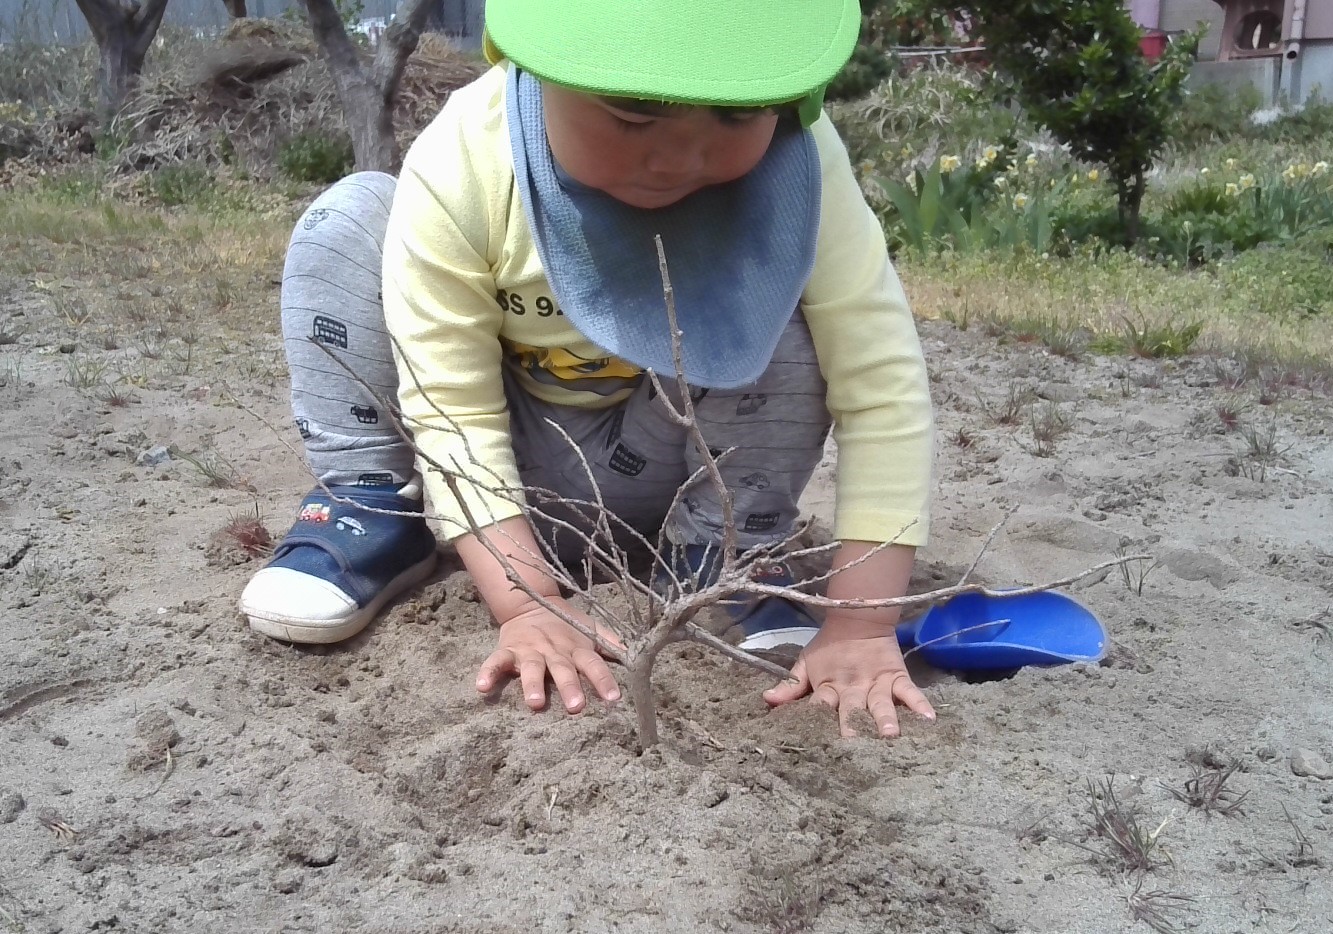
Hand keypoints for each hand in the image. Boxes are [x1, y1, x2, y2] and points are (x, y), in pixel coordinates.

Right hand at [475, 597, 621, 713]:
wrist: (530, 602)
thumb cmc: (567, 624)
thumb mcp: (591, 629)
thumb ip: (612, 643)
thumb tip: (641, 653)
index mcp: (577, 647)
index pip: (594, 663)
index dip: (603, 680)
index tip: (613, 699)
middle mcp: (555, 650)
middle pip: (563, 669)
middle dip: (570, 687)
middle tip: (576, 706)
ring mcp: (529, 650)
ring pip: (532, 668)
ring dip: (533, 684)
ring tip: (535, 703)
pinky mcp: (507, 649)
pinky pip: (496, 661)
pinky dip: (489, 672)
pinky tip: (481, 687)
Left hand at [763, 616, 935, 737]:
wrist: (856, 617)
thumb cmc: (829, 646)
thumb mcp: (806, 663)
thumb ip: (790, 685)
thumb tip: (766, 700)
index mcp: (827, 686)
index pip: (820, 707)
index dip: (817, 723)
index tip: (815, 745)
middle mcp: (853, 688)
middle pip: (851, 709)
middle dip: (853, 727)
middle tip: (855, 746)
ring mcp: (877, 682)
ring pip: (880, 703)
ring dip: (885, 718)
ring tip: (890, 735)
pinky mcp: (896, 676)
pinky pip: (909, 691)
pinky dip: (919, 703)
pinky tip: (929, 719)